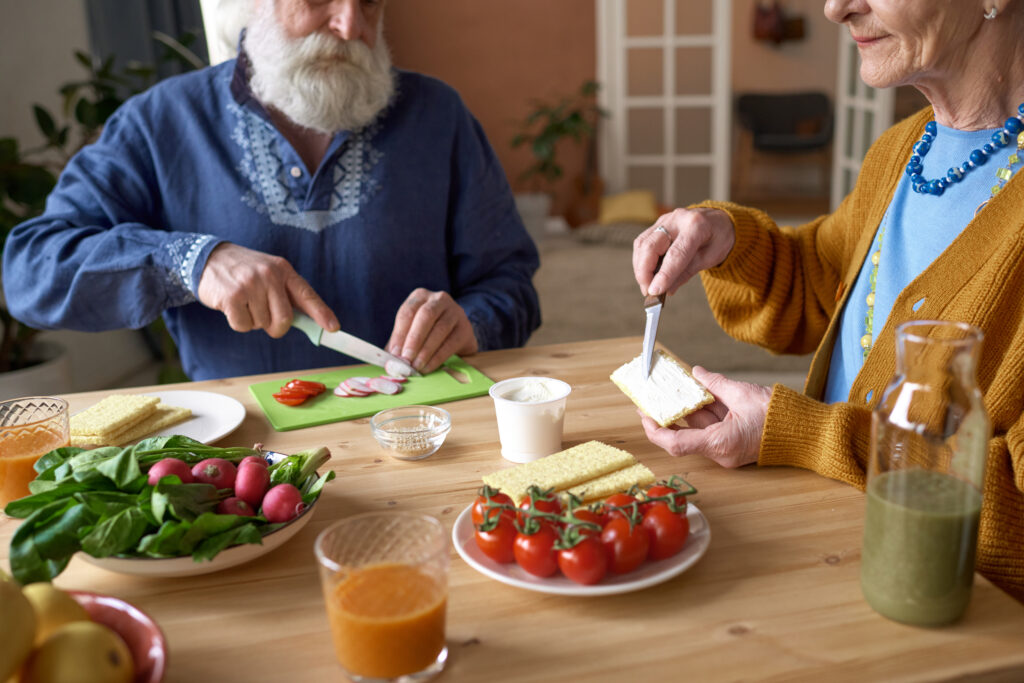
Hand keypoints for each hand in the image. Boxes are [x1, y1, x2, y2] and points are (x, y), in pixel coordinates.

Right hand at [197, 242, 338, 337]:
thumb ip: (287, 295)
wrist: (209, 259)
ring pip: (262, 325)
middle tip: (264, 317)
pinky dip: (238, 322)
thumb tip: (309, 323)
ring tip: (244, 301)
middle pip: (284, 320)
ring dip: (253, 321)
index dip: (322, 313)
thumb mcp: (269, 274)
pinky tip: (232, 305)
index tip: (333, 328)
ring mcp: (250, 285)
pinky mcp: (232, 297)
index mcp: (283, 270)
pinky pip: (244, 326)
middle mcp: (269, 275)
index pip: (307, 295)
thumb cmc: (245, 272)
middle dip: (276, 327)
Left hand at [386, 288, 477, 372]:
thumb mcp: (411, 331)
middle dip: (414, 339)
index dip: (400, 334)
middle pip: (426, 315)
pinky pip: (451, 342)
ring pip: (440, 329)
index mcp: (420, 296)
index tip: (394, 353)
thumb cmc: (427, 333)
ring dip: (426, 350)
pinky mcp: (465, 328)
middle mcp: (439, 299)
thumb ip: (399, 342)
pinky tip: (428, 367)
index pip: (408, 312)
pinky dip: (438, 357)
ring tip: (416, 366)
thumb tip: (388, 358)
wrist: (456, 336)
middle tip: (406, 359)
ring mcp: (455, 312)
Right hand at [632, 208, 735, 296]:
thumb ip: (687, 272)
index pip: (675, 254)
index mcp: (696, 226)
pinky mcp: (657, 224)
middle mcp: (677, 219)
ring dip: (640, 268)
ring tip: (647, 285)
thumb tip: (667, 290)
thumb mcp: (711, 257)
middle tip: (648, 291)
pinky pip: (642, 242)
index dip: (663, 275)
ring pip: (642, 244)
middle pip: (651, 246)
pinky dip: (641, 260)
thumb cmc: (718, 238)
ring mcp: (665, 220)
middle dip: (644, 272)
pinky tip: (647, 273)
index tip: (654, 291)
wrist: (721, 219)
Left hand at [639, 366, 771, 467]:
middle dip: (668, 416)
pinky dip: (704, 413)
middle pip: (684, 435)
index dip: (655, 430)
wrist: (806, 432)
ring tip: (671, 390)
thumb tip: (696, 372)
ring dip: (687, 411)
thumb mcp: (742, 393)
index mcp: (720, 443)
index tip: (644, 414)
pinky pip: (712, 428)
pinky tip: (696, 395)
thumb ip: (714, 383)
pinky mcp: (733, 443)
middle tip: (652, 399)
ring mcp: (727, 449)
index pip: (676, 444)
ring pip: (699, 429)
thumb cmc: (779, 416)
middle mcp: (720, 452)